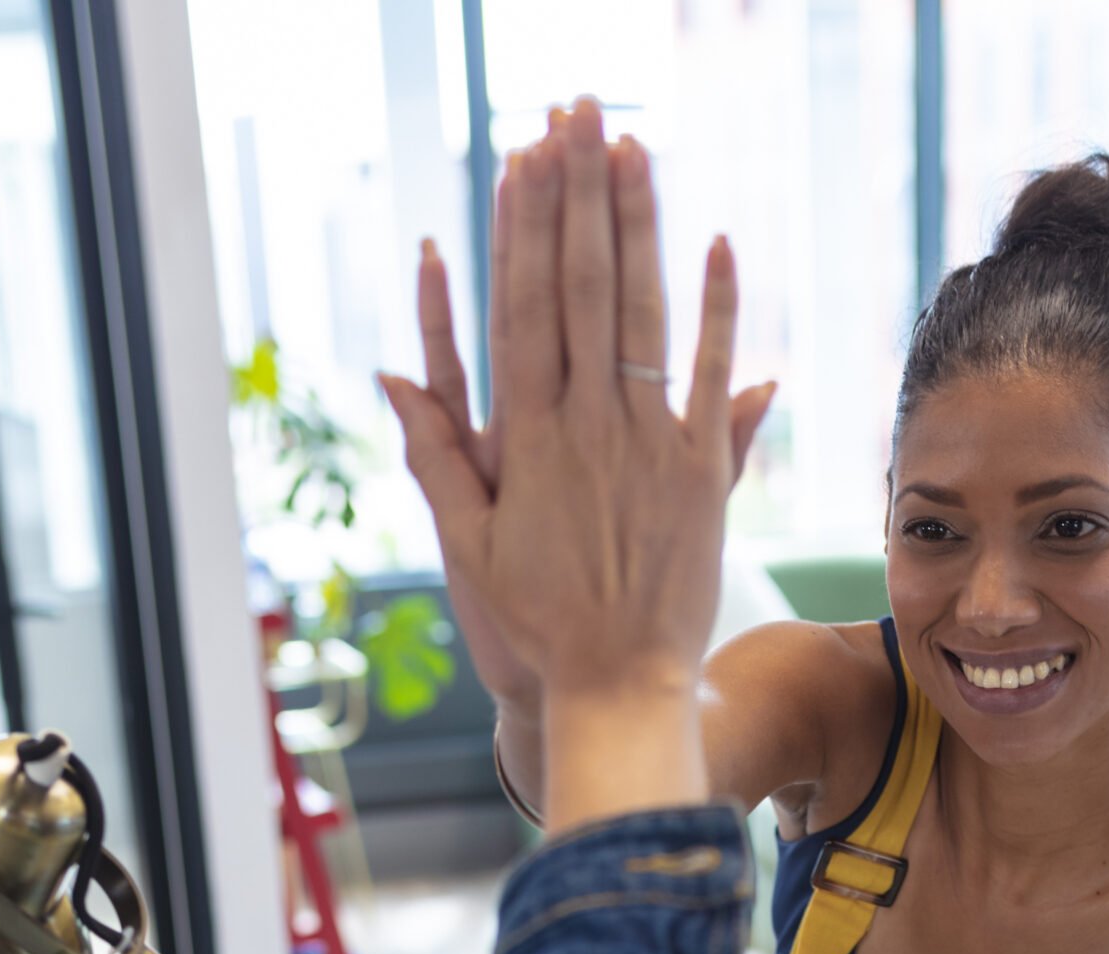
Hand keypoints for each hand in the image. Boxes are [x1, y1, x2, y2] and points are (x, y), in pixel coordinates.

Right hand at [382, 104, 775, 827]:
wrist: (615, 685)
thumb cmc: (537, 620)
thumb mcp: (469, 540)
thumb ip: (435, 451)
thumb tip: (392, 375)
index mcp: (526, 439)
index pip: (523, 307)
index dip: (523, 227)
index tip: (523, 159)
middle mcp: (586, 429)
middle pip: (580, 289)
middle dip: (576, 195)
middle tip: (575, 113)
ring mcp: (646, 447)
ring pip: (640, 315)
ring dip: (637, 226)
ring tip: (631, 147)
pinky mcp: (701, 475)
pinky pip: (708, 379)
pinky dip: (715, 314)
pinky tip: (716, 245)